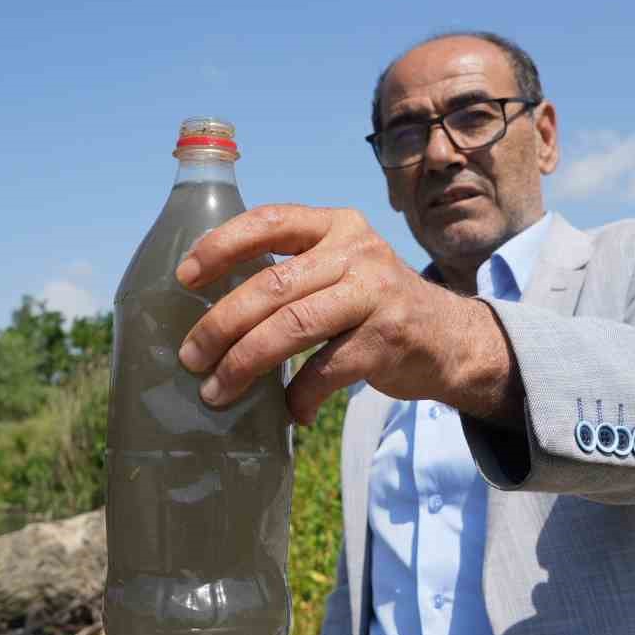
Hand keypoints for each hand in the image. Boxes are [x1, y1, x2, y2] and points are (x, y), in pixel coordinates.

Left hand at [174, 205, 521, 426]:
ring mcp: (375, 295)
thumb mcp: (342, 266)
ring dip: (245, 363)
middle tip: (191, 356)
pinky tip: (287, 412)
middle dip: (221, 324)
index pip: (269, 222)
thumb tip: (209, 305)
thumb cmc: (374, 303)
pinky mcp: (386, 340)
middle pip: (272, 286)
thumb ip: (293, 270)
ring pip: (292, 328)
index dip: (221, 247)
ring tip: (216, 390)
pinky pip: (325, 371)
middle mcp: (357, 252)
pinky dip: (298, 396)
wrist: (450, 337)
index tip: (184, 277)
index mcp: (336, 226)